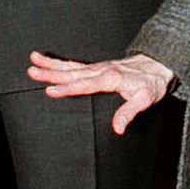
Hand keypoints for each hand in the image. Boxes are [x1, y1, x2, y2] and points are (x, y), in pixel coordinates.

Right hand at [27, 50, 174, 134]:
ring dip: (51, 64)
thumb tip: (118, 128)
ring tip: (33, 60)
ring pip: (70, 66)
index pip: (84, 84)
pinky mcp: (96, 67)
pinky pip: (75, 64)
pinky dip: (60, 63)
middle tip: (32, 71)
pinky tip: (48, 62)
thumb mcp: (145, 100)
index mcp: (110, 78)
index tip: (50, 90)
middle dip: (51, 72)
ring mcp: (97, 68)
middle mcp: (101, 70)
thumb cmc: (150, 84)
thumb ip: (129, 113)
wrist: (156, 66)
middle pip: (72, 73)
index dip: (67, 88)